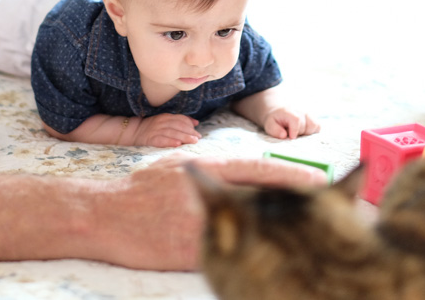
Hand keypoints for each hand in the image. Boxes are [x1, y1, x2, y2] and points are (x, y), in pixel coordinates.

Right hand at [95, 155, 329, 269]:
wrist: (103, 218)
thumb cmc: (140, 190)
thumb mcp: (175, 165)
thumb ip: (210, 170)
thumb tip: (245, 174)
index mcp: (203, 170)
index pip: (257, 171)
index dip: (291, 177)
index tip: (318, 182)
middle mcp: (204, 196)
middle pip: (259, 202)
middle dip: (291, 207)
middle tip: (322, 211)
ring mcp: (196, 225)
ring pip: (246, 230)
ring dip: (271, 233)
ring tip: (299, 237)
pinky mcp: (188, 253)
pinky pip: (225, 254)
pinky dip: (244, 255)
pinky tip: (262, 258)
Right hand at [132, 113, 200, 146]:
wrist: (134, 131)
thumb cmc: (152, 127)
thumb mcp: (165, 121)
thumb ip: (180, 120)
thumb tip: (196, 122)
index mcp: (166, 116)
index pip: (181, 119)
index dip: (190, 125)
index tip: (198, 133)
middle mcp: (161, 122)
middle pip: (178, 126)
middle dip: (190, 132)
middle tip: (198, 138)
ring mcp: (156, 130)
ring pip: (172, 132)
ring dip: (184, 136)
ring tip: (193, 141)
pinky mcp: (150, 139)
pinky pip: (161, 140)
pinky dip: (170, 141)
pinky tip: (178, 144)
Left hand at [262, 106, 320, 139]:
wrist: (279, 111)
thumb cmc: (275, 120)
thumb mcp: (269, 124)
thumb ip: (274, 130)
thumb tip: (284, 135)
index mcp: (289, 111)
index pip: (296, 120)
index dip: (295, 130)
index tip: (291, 137)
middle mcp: (301, 111)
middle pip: (305, 126)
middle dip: (298, 133)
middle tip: (290, 133)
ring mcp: (308, 114)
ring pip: (314, 126)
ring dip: (306, 133)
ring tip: (297, 132)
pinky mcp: (313, 118)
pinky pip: (318, 127)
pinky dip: (312, 132)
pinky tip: (304, 132)